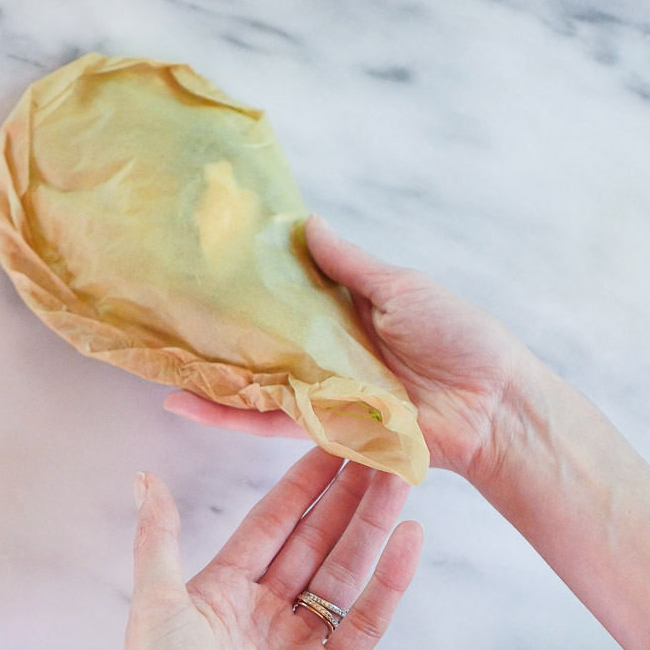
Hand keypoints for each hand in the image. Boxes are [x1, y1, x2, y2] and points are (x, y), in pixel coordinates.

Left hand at [125, 448, 422, 649]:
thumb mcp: (157, 608)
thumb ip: (159, 540)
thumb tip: (145, 477)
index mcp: (224, 590)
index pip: (271, 522)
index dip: (301, 482)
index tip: (328, 441)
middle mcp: (267, 611)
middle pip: (316, 540)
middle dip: (347, 495)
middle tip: (376, 451)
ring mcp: (301, 643)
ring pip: (347, 572)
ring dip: (375, 526)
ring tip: (400, 480)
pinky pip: (367, 621)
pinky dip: (391, 581)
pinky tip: (409, 538)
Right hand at [165, 214, 536, 480]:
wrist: (493, 404)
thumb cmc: (459, 337)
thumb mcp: (401, 287)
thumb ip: (350, 265)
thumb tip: (307, 224)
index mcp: (346, 313)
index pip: (287, 295)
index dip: (252, 281)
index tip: (209, 261)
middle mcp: (327, 352)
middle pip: (263, 340)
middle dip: (218, 330)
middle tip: (166, 312)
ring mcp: (323, 390)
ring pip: (255, 381)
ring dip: (209, 374)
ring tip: (157, 361)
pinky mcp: (323, 425)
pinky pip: (270, 420)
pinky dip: (229, 414)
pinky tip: (187, 402)